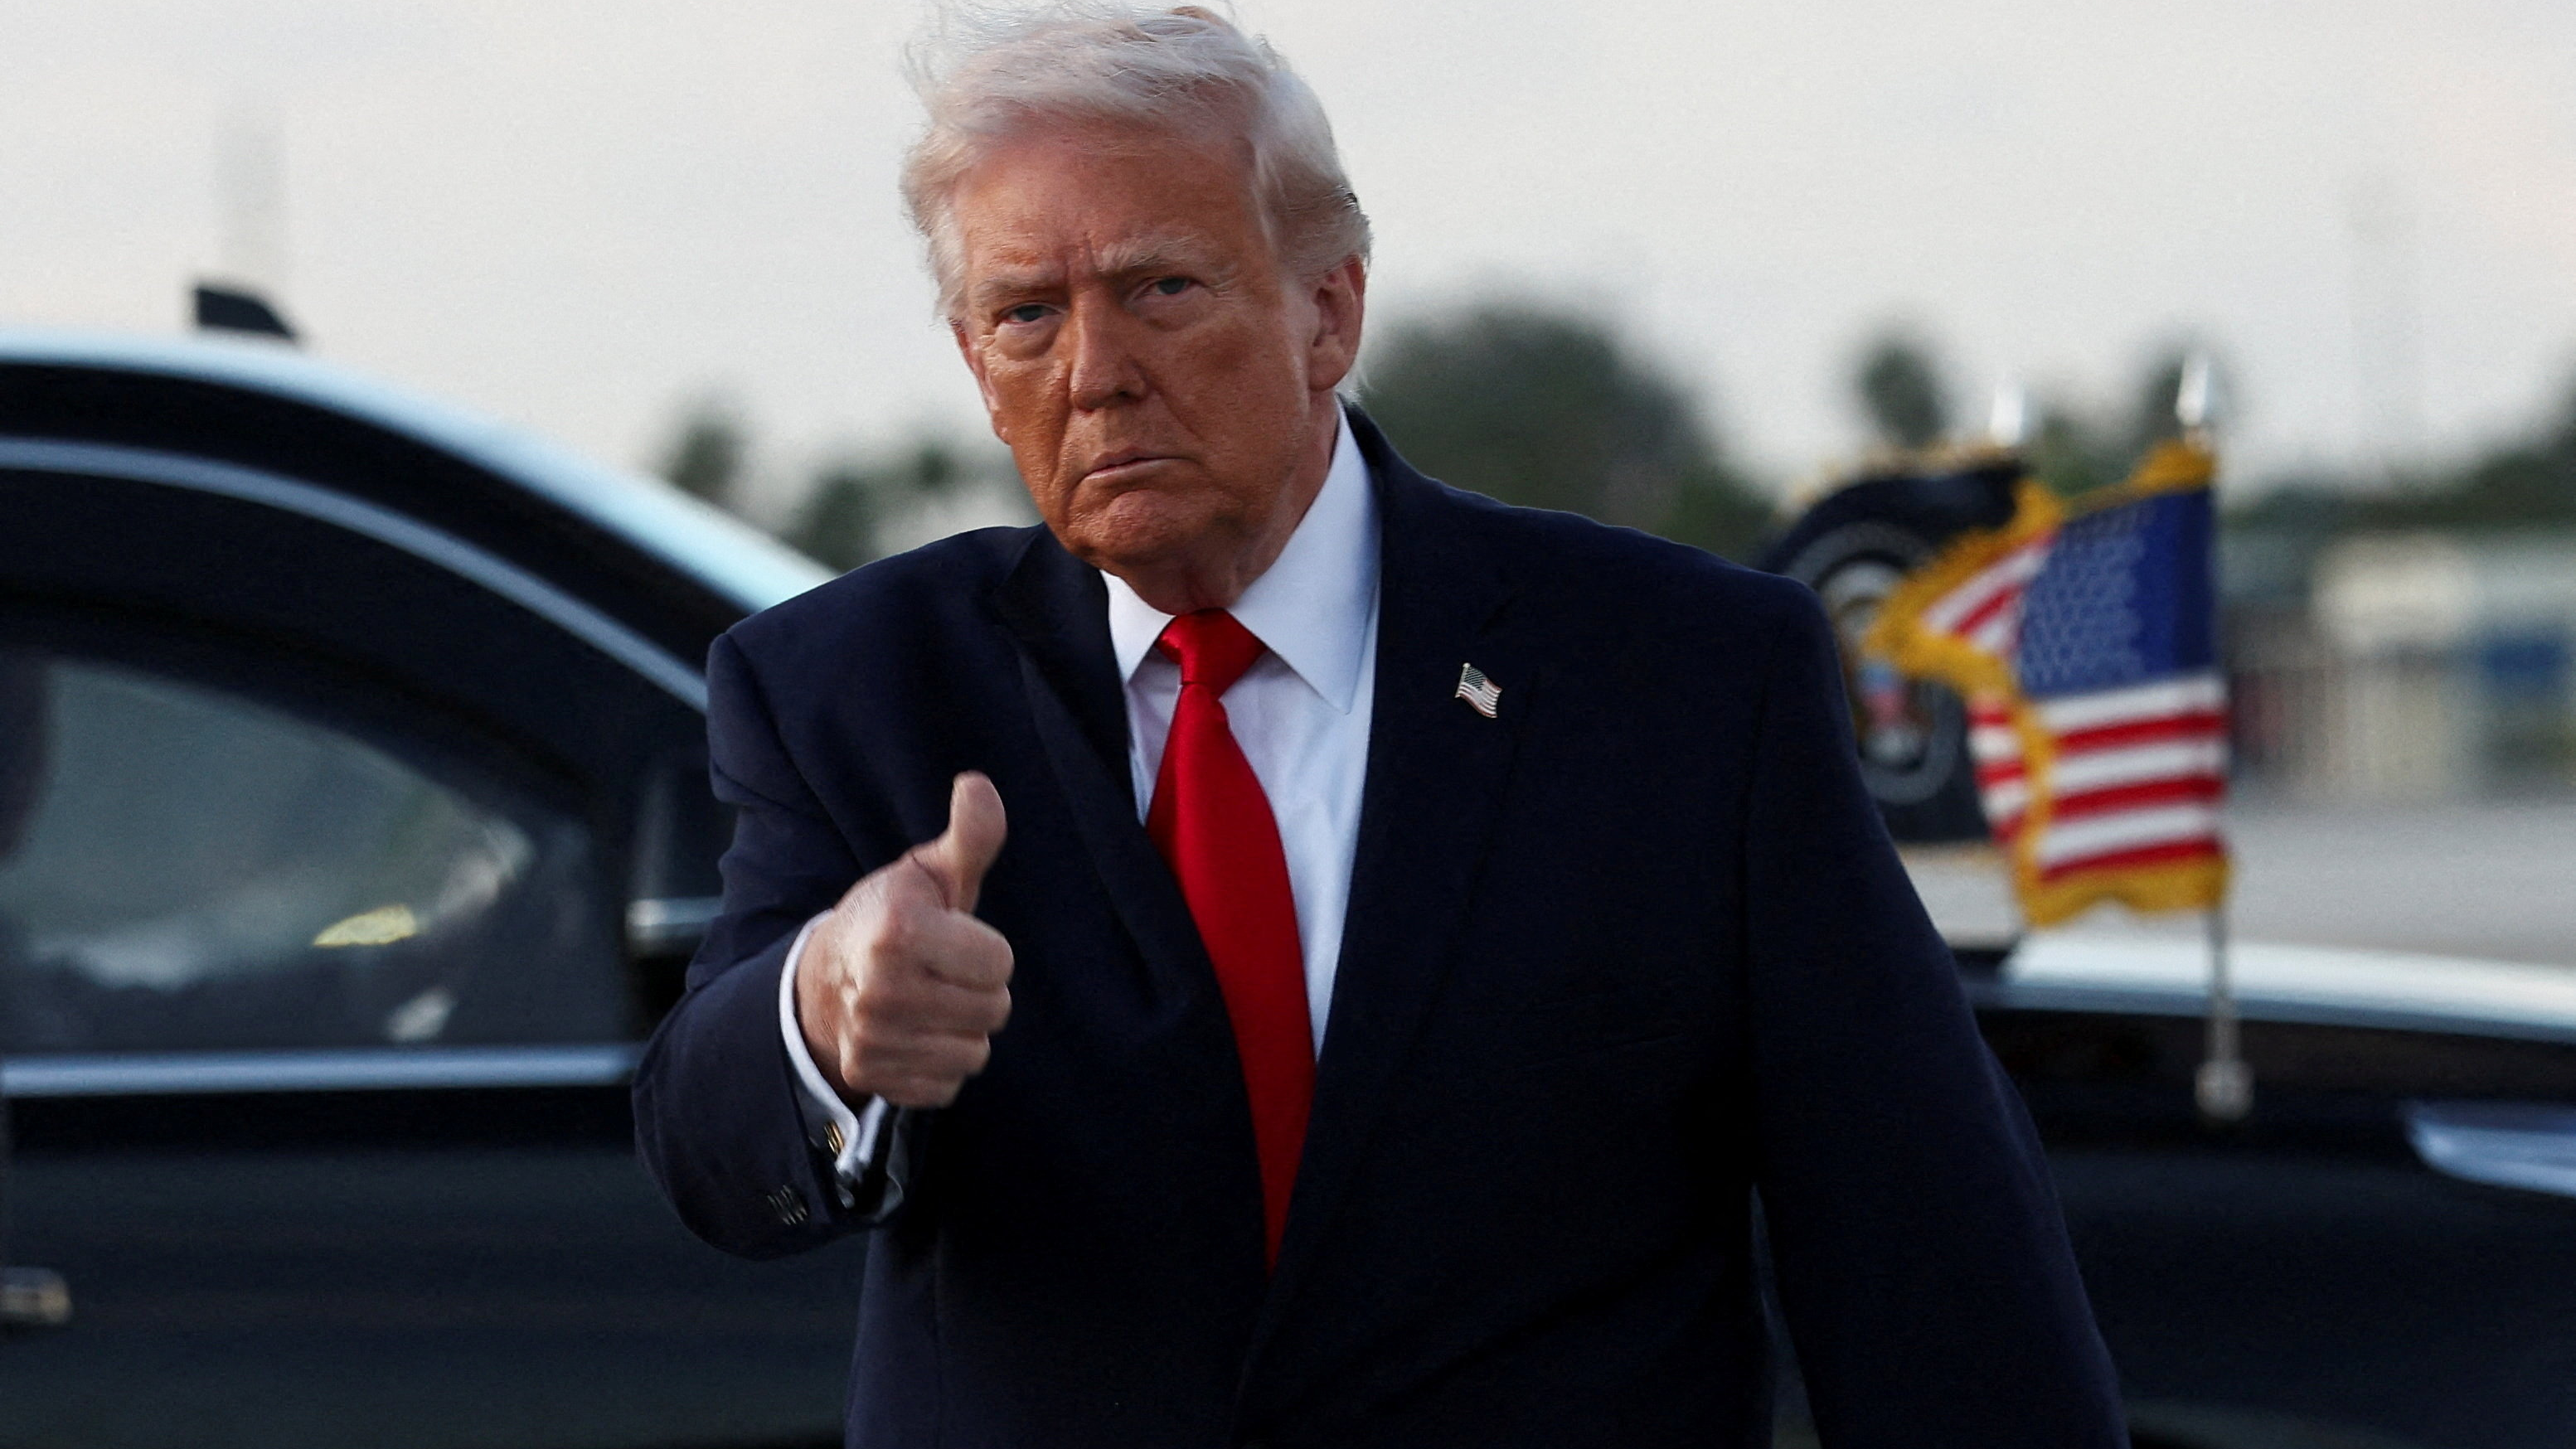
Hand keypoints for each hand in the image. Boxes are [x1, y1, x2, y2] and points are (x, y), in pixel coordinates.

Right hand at [797, 772, 1012, 1108]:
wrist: (823, 978)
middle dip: (978, 990)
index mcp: (898, 933)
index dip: (986, 950)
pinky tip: (914, 1035)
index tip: (953, 938)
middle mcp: (880, 991)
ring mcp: (872, 1040)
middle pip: (994, 1010)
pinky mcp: (872, 1077)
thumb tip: (978, 785)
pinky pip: (948, 1084)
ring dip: (962, 1029)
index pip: (1000, 963)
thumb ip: (969, 836)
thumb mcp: (928, 872)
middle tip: (941, 972)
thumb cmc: (889, 917)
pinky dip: (939, 1063)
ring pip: (975, 1051)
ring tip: (928, 1002)